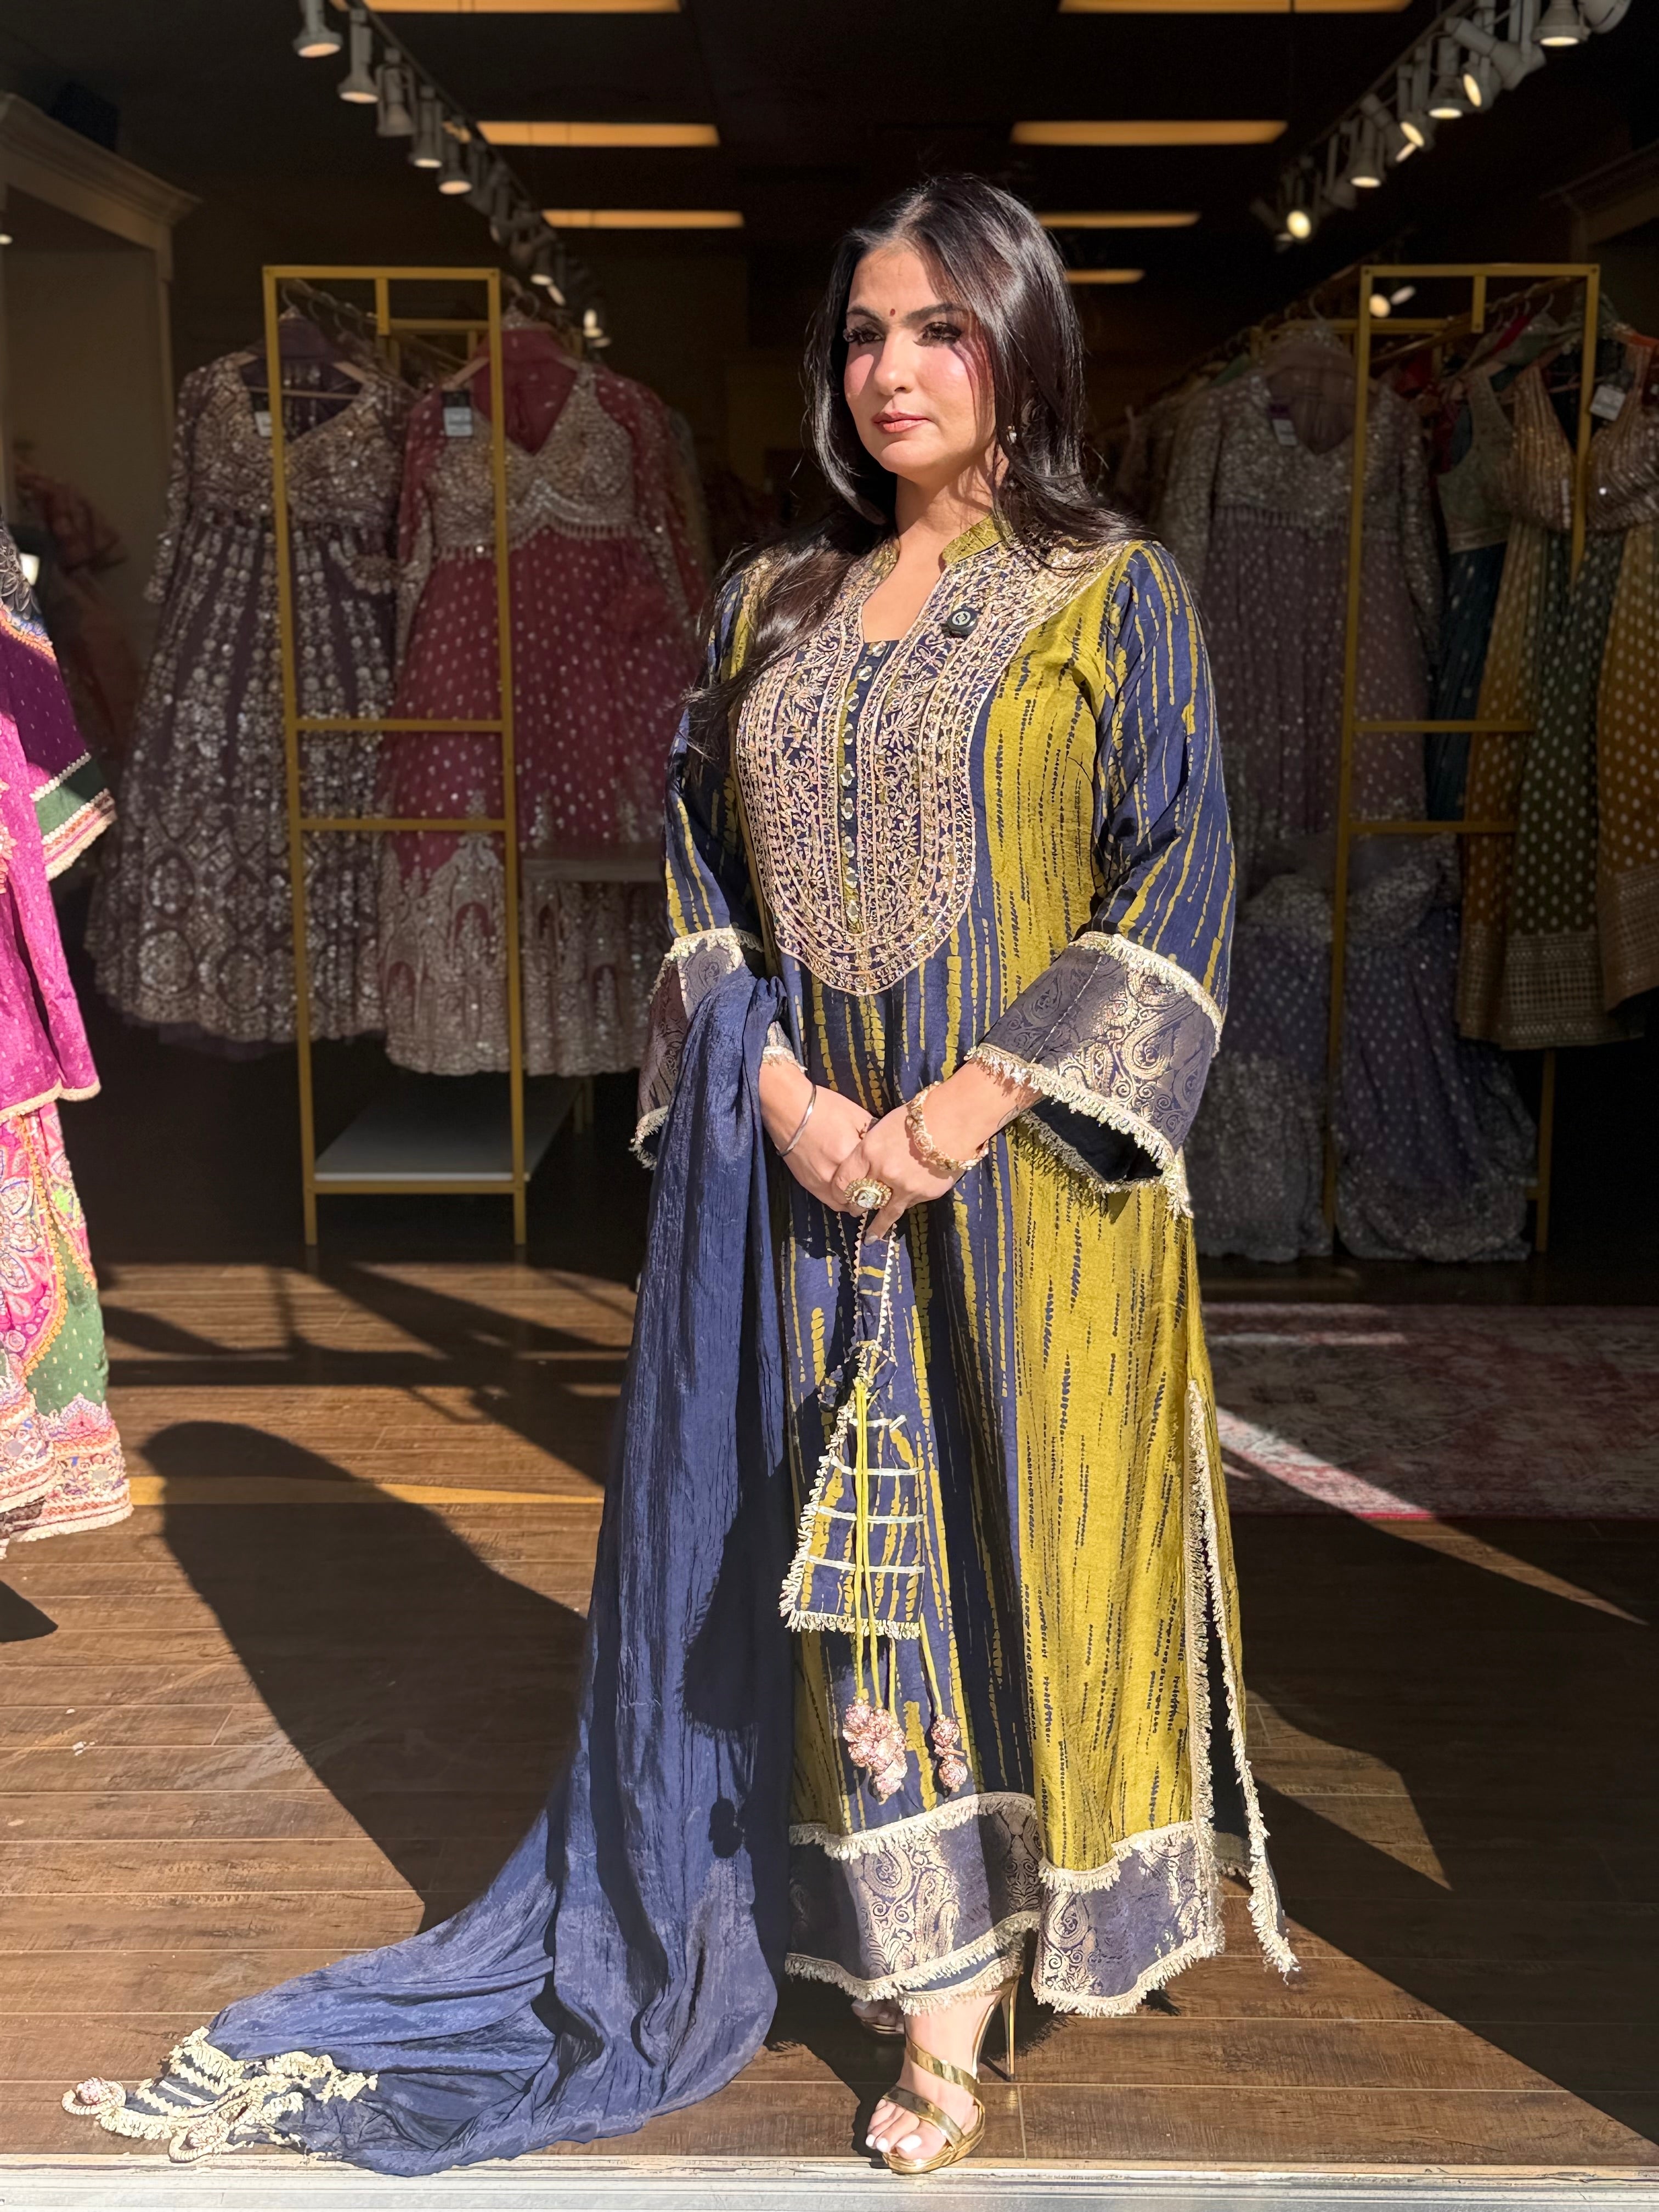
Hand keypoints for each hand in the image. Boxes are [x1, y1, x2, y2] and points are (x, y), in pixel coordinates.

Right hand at [758, 1058, 872, 1213]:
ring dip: (855, 1201)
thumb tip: (885, 1149)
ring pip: (845, 1204)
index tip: (889, 1181)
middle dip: (872, 1196)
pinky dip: (840, 1199)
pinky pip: (829, 1201)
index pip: (876, 1178)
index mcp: (850, 1153)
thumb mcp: (857, 1114)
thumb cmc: (825, 1107)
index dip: (884, 1183)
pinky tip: (846, 1193)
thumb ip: (872, 1136)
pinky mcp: (808, 1184)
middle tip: (879, 1191)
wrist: (789, 1108)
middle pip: (861, 1196)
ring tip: (862, 1194)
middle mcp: (835, 1172)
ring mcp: (820, 1181)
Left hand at [842, 1061, 1036, 1238]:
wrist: (955, 1120)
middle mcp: (883, 1173)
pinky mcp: (924, 1194)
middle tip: (854, 1213)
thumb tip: (865, 1164)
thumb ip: (872, 1149)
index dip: (839, 1191)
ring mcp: (904, 1187)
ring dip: (879, 1223)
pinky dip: (906, 1201)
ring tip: (872, 1236)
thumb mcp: (884, 1128)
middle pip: (862, 1199)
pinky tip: (907, 1200)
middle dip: (857, 1208)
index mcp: (869, 1152)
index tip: (840, 1196)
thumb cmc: (919, 1116)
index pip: (844, 1181)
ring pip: (886, 1210)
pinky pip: (909, 1202)